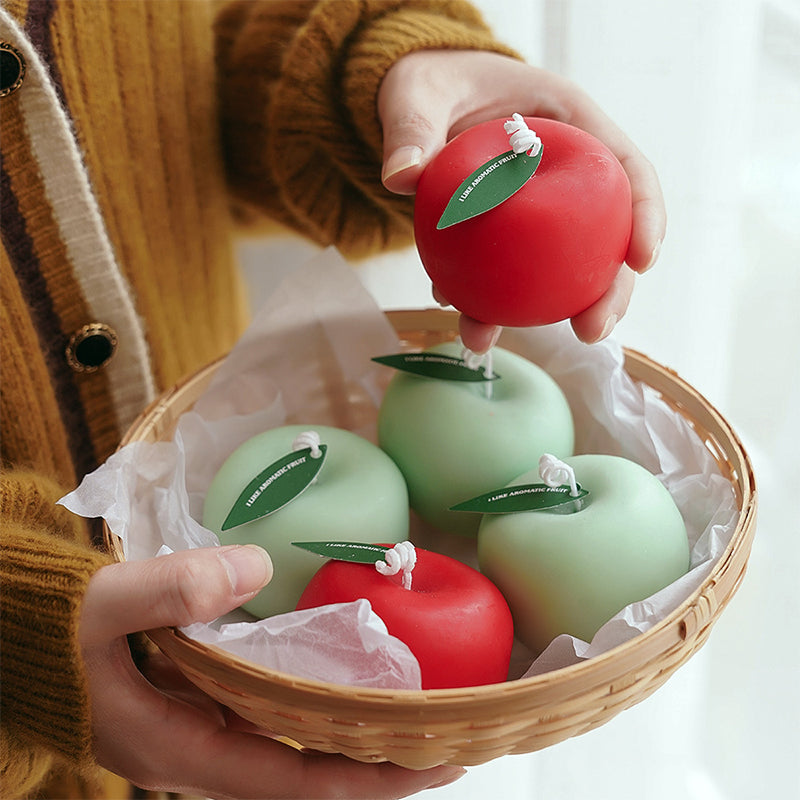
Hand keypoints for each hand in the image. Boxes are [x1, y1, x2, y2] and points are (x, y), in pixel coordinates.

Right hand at [80, 545, 464, 798]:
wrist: (25, 647)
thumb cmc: (56, 635)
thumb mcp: (103, 606)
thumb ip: (170, 588)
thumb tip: (254, 570)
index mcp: (183, 747)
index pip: (295, 781)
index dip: (369, 780)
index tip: (436, 760)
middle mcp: (204, 754)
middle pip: (309, 775)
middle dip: (380, 766)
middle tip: (450, 735)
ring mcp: (206, 735)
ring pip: (296, 750)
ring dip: (354, 739)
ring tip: (416, 710)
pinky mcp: (204, 711)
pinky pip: (276, 722)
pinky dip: (319, 710)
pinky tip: (347, 681)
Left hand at [378, 50, 664, 350]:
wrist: (413, 104)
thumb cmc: (431, 81)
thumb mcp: (419, 92)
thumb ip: (412, 127)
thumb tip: (402, 176)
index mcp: (567, 123)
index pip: (625, 167)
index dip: (644, 213)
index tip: (642, 260)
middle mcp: (560, 173)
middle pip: (604, 234)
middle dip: (606, 289)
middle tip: (592, 330)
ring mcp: (534, 211)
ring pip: (559, 267)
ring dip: (542, 313)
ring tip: (501, 339)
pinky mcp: (503, 237)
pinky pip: (507, 275)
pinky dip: (490, 303)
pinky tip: (469, 323)